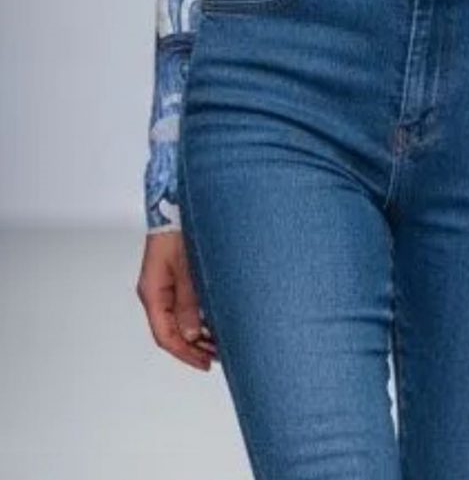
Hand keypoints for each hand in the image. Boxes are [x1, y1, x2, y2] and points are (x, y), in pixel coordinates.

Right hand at [136, 230, 217, 368]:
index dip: (186, 353)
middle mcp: (156, 291)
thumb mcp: (186, 267)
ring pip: (179, 319)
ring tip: (221, 343)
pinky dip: (199, 316)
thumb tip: (192, 333)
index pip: (165, 335)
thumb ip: (188, 300)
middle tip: (219, 356)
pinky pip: (184, 304)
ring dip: (199, 334)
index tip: (206, 362)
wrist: (175, 200)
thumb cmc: (178, 227)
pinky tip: (215, 321)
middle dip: (195, 347)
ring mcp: (165, 284)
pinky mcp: (175, 276)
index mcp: (152, 291)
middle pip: (172, 331)